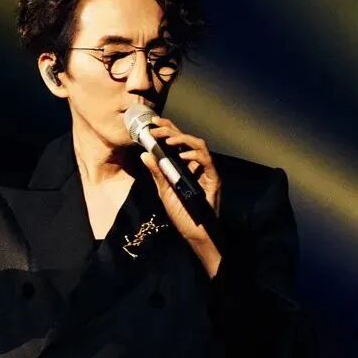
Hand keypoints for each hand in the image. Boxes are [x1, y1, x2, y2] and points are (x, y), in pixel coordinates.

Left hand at [139, 116, 221, 243]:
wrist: (195, 233)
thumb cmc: (182, 214)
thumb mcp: (164, 191)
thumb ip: (157, 172)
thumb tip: (144, 154)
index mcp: (184, 165)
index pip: (176, 141)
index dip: (166, 129)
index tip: (152, 123)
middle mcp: (196, 164)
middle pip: (186, 139)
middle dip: (170, 130)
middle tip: (155, 127)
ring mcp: (206, 170)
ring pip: (198, 144)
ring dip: (182, 139)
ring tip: (167, 140)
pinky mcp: (213, 179)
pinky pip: (207, 161)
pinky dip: (194, 156)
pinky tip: (182, 157)